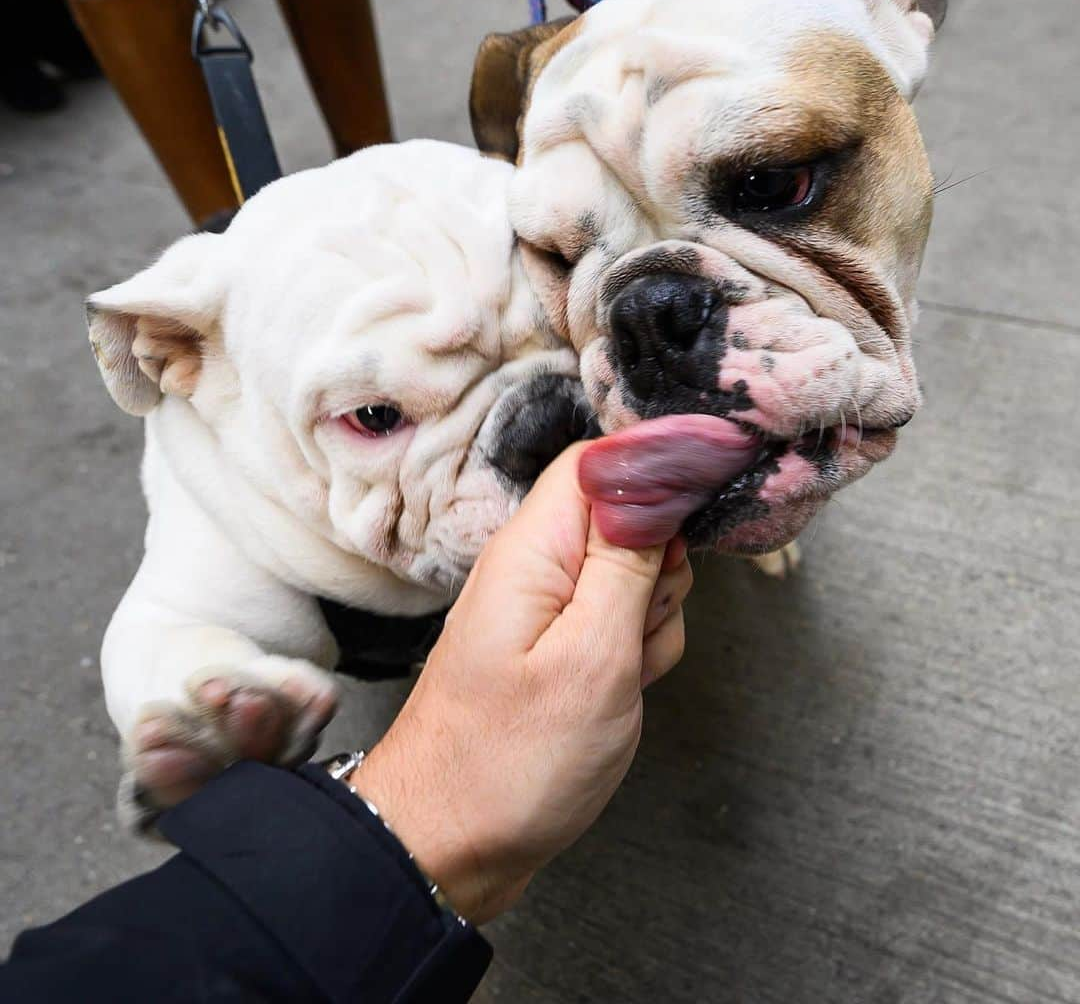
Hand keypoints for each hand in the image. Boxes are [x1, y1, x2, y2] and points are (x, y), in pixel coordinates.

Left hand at [351, 443, 691, 922]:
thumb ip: (627, 565)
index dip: (655, 475)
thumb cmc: (508, 762)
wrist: (449, 843)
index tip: (696, 516)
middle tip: (636, 630)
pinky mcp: (556, 646)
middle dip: (659, 571)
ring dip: (650, 623)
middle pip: (626, 522)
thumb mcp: (592, 659)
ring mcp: (546, 609)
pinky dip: (634, 658)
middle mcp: (535, 567)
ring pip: (633, 579)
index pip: (597, 462)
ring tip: (617, 678)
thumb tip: (653, 481)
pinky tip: (613, 698)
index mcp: (533, 549)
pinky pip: (618, 627)